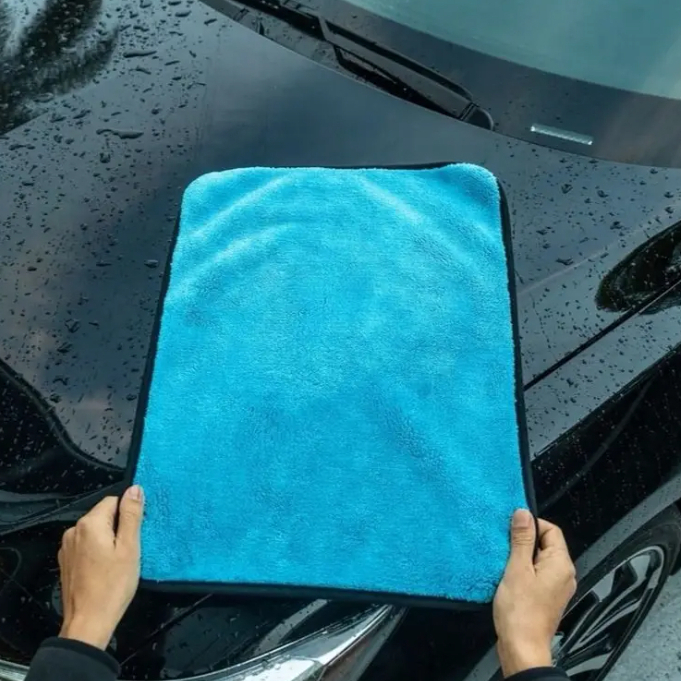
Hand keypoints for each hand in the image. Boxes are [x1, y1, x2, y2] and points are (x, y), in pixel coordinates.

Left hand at [58, 485, 143, 649]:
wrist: (88, 623)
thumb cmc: (113, 585)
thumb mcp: (129, 548)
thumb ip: (131, 515)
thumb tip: (134, 488)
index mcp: (90, 524)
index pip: (113, 501)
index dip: (128, 515)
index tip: (135, 534)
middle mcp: (73, 531)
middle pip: (103, 516)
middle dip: (118, 527)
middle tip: (129, 551)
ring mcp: (66, 547)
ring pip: (95, 531)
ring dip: (107, 540)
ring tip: (118, 562)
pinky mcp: (65, 562)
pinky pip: (85, 546)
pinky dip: (97, 552)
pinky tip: (104, 570)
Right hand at [493, 510, 576, 676]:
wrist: (522, 648)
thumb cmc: (520, 611)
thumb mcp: (517, 568)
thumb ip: (521, 539)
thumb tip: (523, 513)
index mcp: (561, 564)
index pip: (551, 529)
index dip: (531, 524)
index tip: (511, 528)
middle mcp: (564, 574)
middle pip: (546, 544)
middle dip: (524, 541)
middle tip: (504, 546)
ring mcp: (557, 587)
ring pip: (540, 559)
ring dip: (522, 557)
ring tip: (504, 562)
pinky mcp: (548, 597)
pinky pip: (538, 574)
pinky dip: (523, 571)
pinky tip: (508, 577)